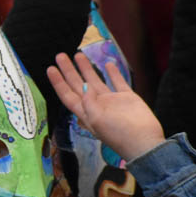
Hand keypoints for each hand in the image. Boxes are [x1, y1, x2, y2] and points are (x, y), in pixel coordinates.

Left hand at [47, 52, 164, 162]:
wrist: (145, 142)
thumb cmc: (118, 135)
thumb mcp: (97, 120)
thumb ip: (88, 103)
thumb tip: (83, 86)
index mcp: (85, 113)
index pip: (67, 94)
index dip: (58, 82)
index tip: (50, 68)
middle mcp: (96, 106)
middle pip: (77, 85)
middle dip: (68, 70)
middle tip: (60, 55)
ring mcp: (111, 101)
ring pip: (95, 81)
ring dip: (86, 69)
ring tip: (78, 54)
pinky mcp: (127, 98)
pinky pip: (117, 82)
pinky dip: (113, 73)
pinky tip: (107, 63)